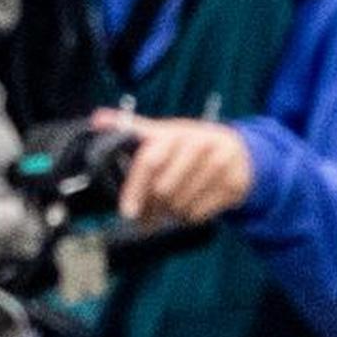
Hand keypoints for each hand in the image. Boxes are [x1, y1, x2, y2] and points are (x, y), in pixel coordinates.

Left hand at [95, 110, 255, 227]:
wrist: (239, 150)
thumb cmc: (191, 143)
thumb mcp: (164, 133)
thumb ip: (133, 129)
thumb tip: (97, 119)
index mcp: (176, 133)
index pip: (150, 162)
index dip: (135, 188)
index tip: (127, 212)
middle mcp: (199, 145)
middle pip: (164, 189)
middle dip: (152, 207)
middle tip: (146, 216)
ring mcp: (219, 164)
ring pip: (181, 205)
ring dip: (170, 213)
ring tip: (169, 207)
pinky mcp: (234, 185)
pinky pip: (200, 214)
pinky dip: (189, 217)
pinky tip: (189, 206)